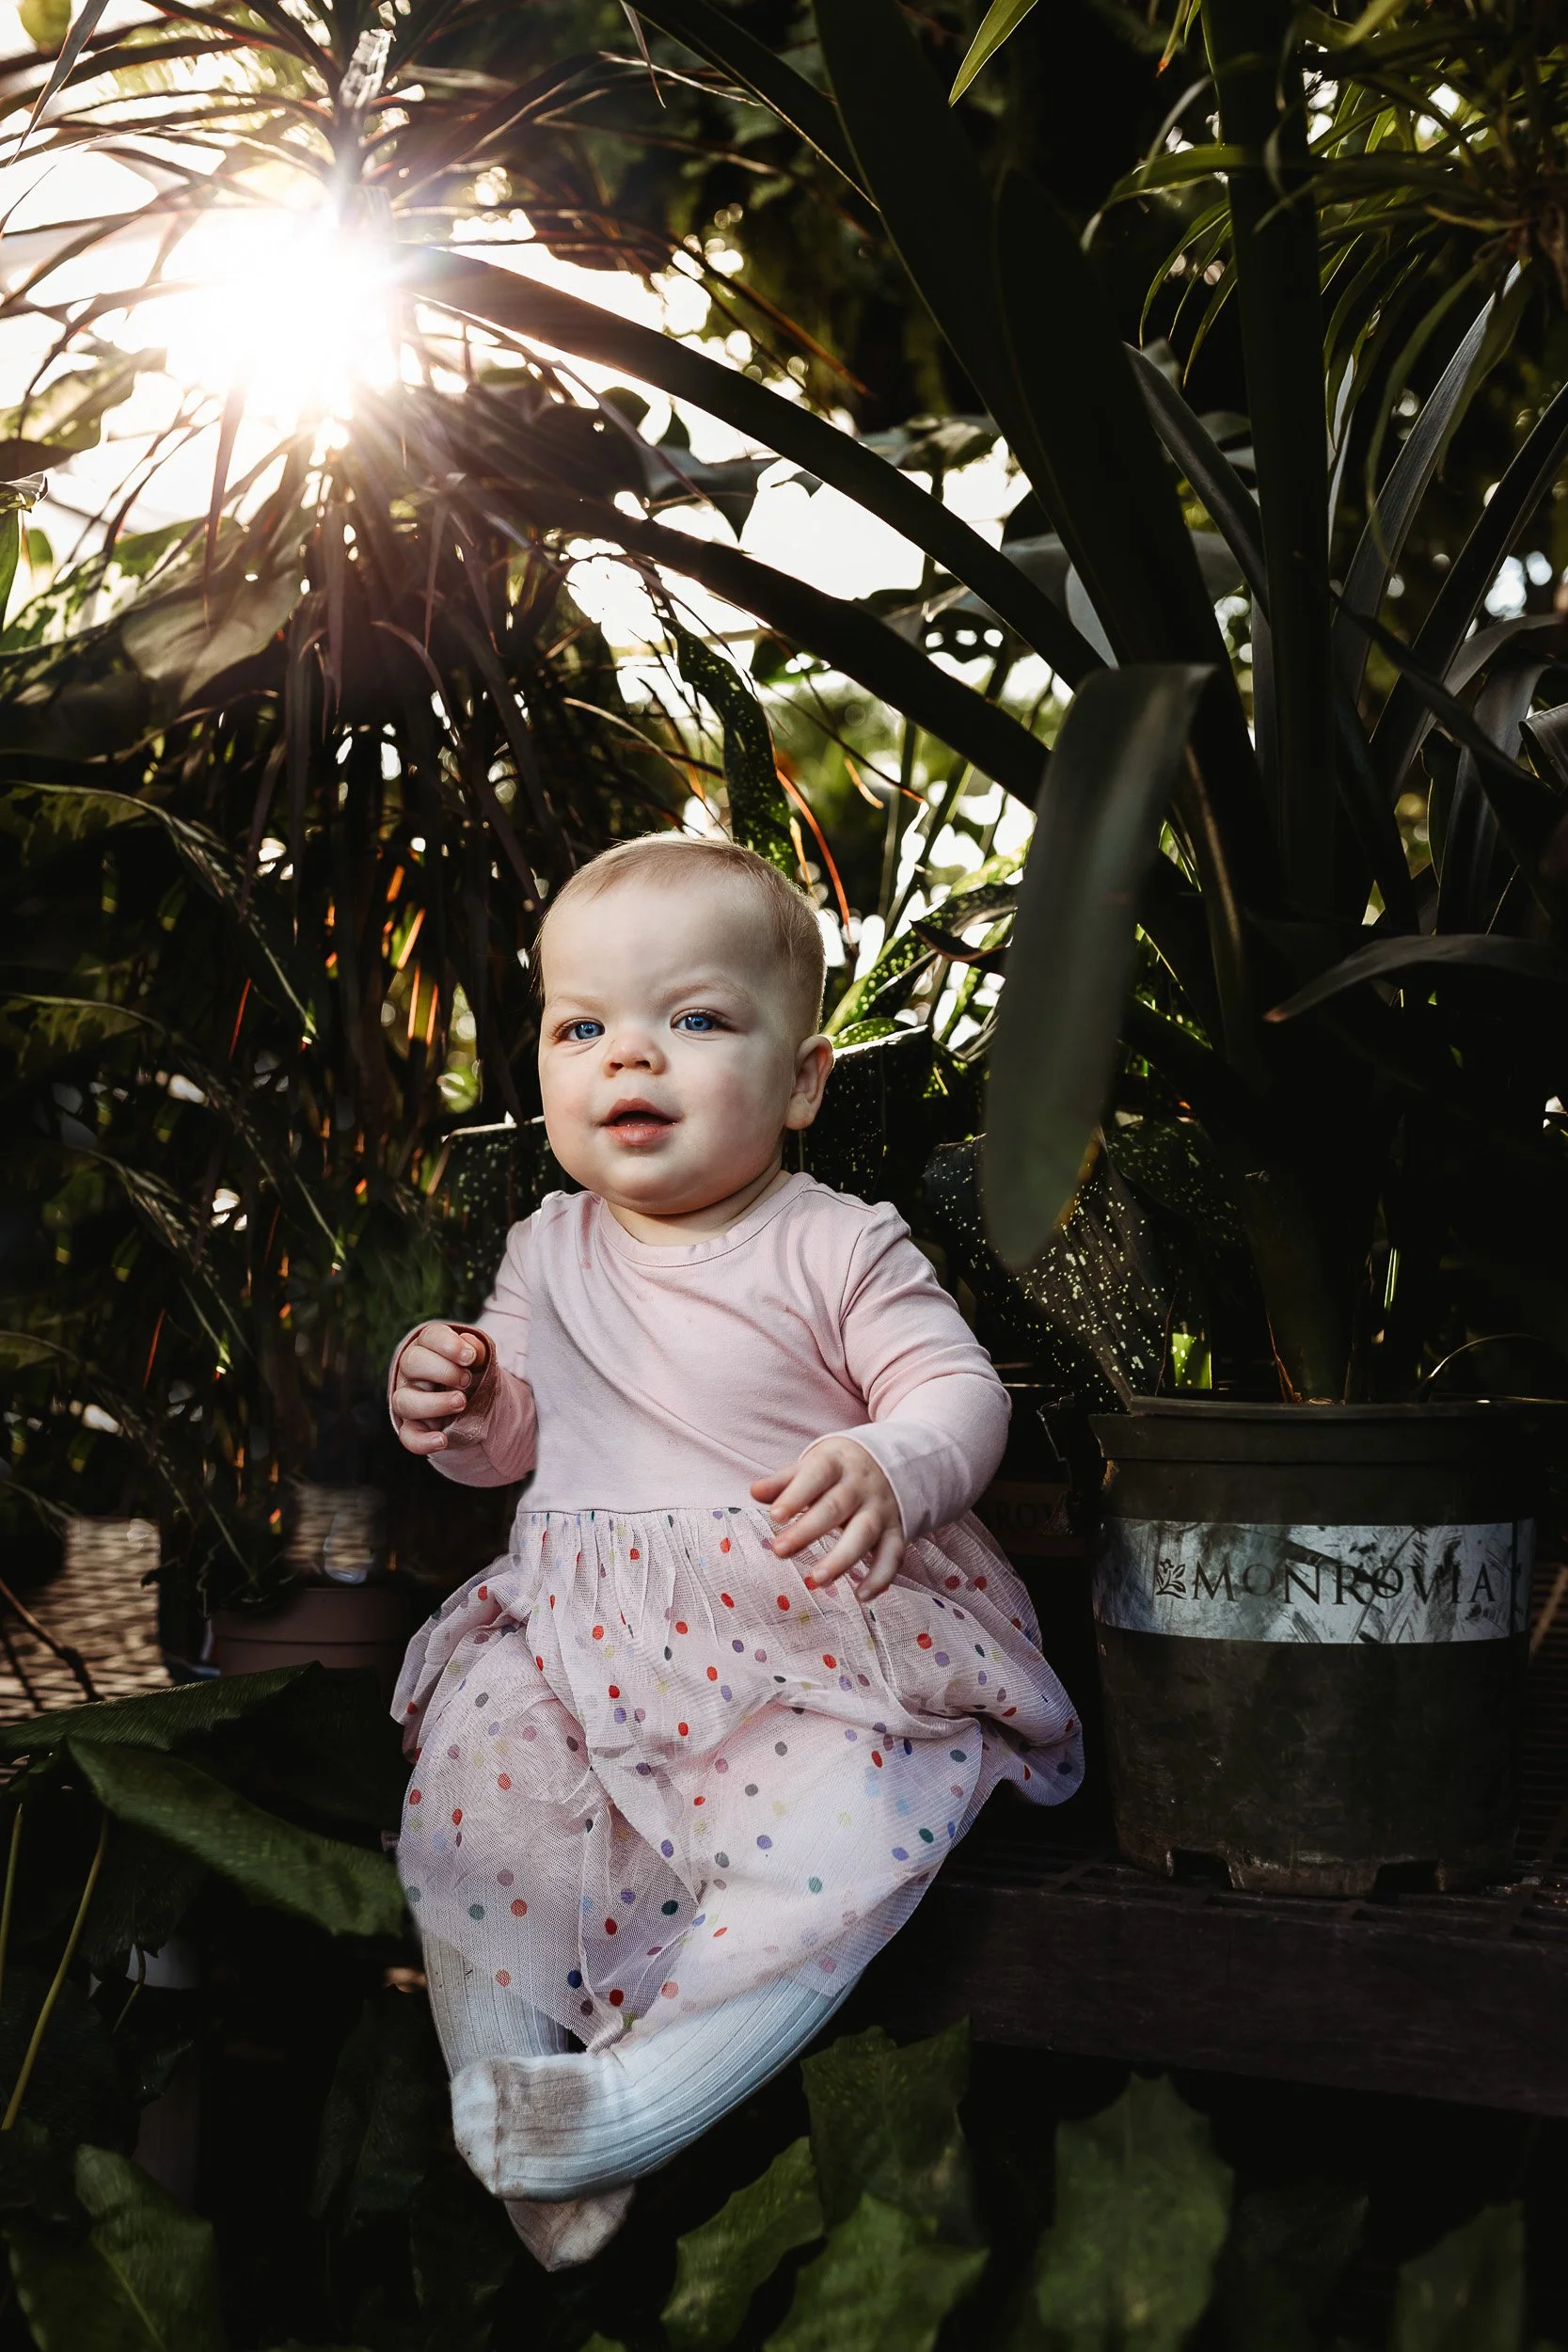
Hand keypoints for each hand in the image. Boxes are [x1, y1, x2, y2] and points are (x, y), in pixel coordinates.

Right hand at [392, 1323, 487, 1455]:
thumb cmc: (469, 1369)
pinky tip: (442, 1440)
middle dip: (444, 1371)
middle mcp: (411, 1371)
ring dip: (434, 1404)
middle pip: (412, 1362)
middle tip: (467, 1380)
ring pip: (405, 1401)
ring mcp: (408, 1399)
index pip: (429, 1337)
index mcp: (427, 1346)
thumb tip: (471, 1348)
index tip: (470, 1357)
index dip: (449, 1345)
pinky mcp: (412, 1427)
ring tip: (461, 1403)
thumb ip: (475, 1349)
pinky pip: (408, 1437)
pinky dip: (423, 1441)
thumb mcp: (475, 1357)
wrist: (467, 1397)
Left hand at [751, 1437, 903, 1599]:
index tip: (775, 1515)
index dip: (796, 1495)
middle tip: (779, 1551)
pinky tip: (862, 1596)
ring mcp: (881, 1509)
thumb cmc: (839, 1470)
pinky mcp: (897, 1531)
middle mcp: (861, 1486)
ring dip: (841, 1559)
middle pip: (835, 1508)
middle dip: (807, 1531)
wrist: (893, 1463)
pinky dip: (881, 1577)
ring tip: (816, 1580)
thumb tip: (755, 1492)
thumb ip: (784, 1481)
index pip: (816, 1476)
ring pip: (864, 1533)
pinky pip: (893, 1555)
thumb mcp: (813, 1465)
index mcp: (837, 1464)